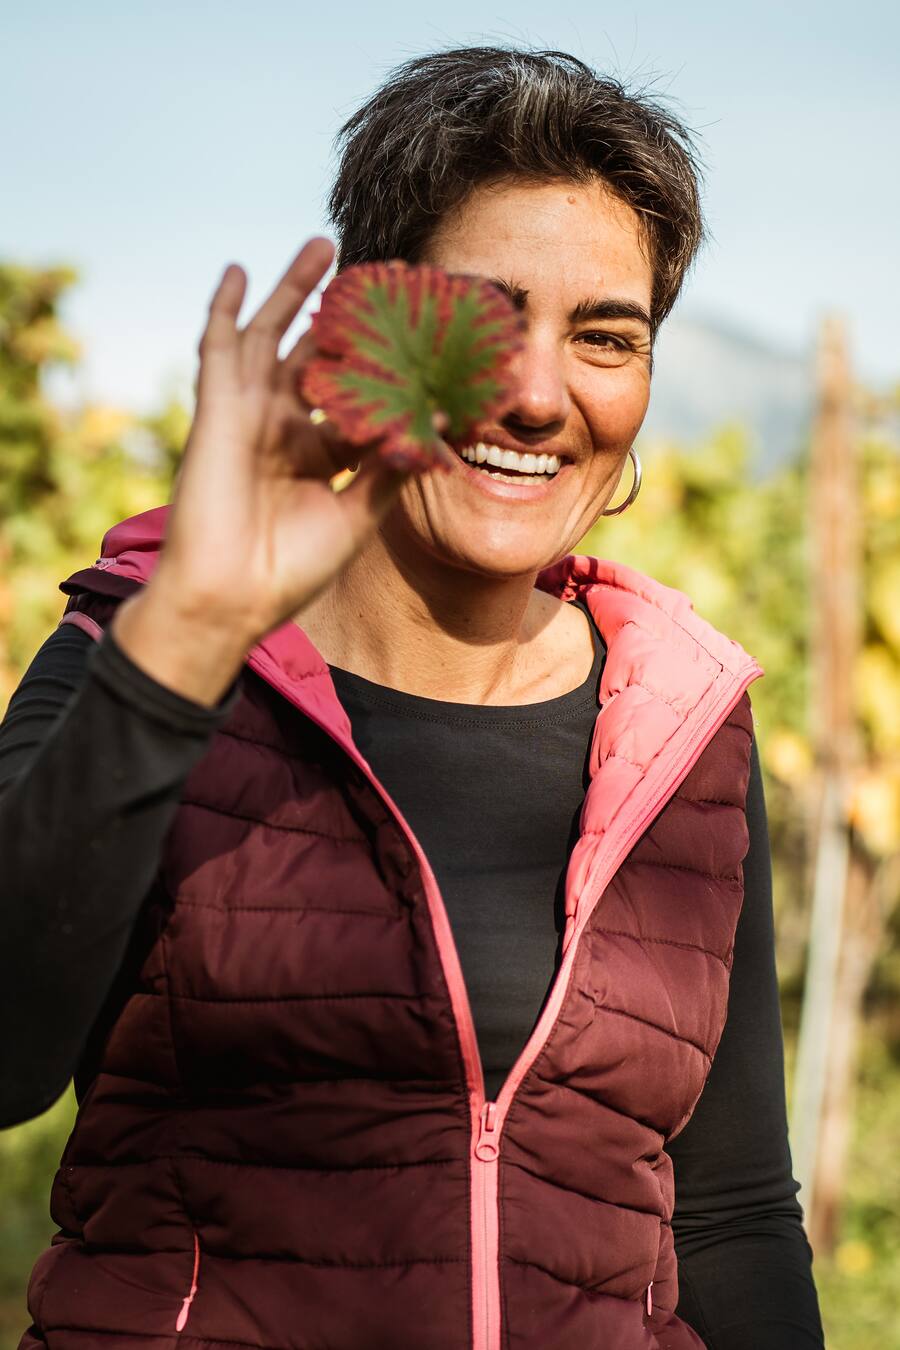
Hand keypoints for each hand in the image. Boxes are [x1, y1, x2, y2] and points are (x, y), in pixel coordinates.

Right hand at [157, 236, 430, 642]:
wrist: (231, 598)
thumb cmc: (291, 570)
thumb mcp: (358, 514)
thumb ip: (392, 466)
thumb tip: (438, 421)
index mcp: (316, 457)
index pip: (356, 399)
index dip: (386, 368)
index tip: (423, 336)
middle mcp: (283, 430)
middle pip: (316, 357)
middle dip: (344, 317)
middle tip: (381, 276)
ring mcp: (248, 416)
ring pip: (272, 338)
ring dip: (293, 291)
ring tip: (324, 246)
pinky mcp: (217, 410)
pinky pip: (220, 348)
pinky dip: (227, 308)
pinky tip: (240, 269)